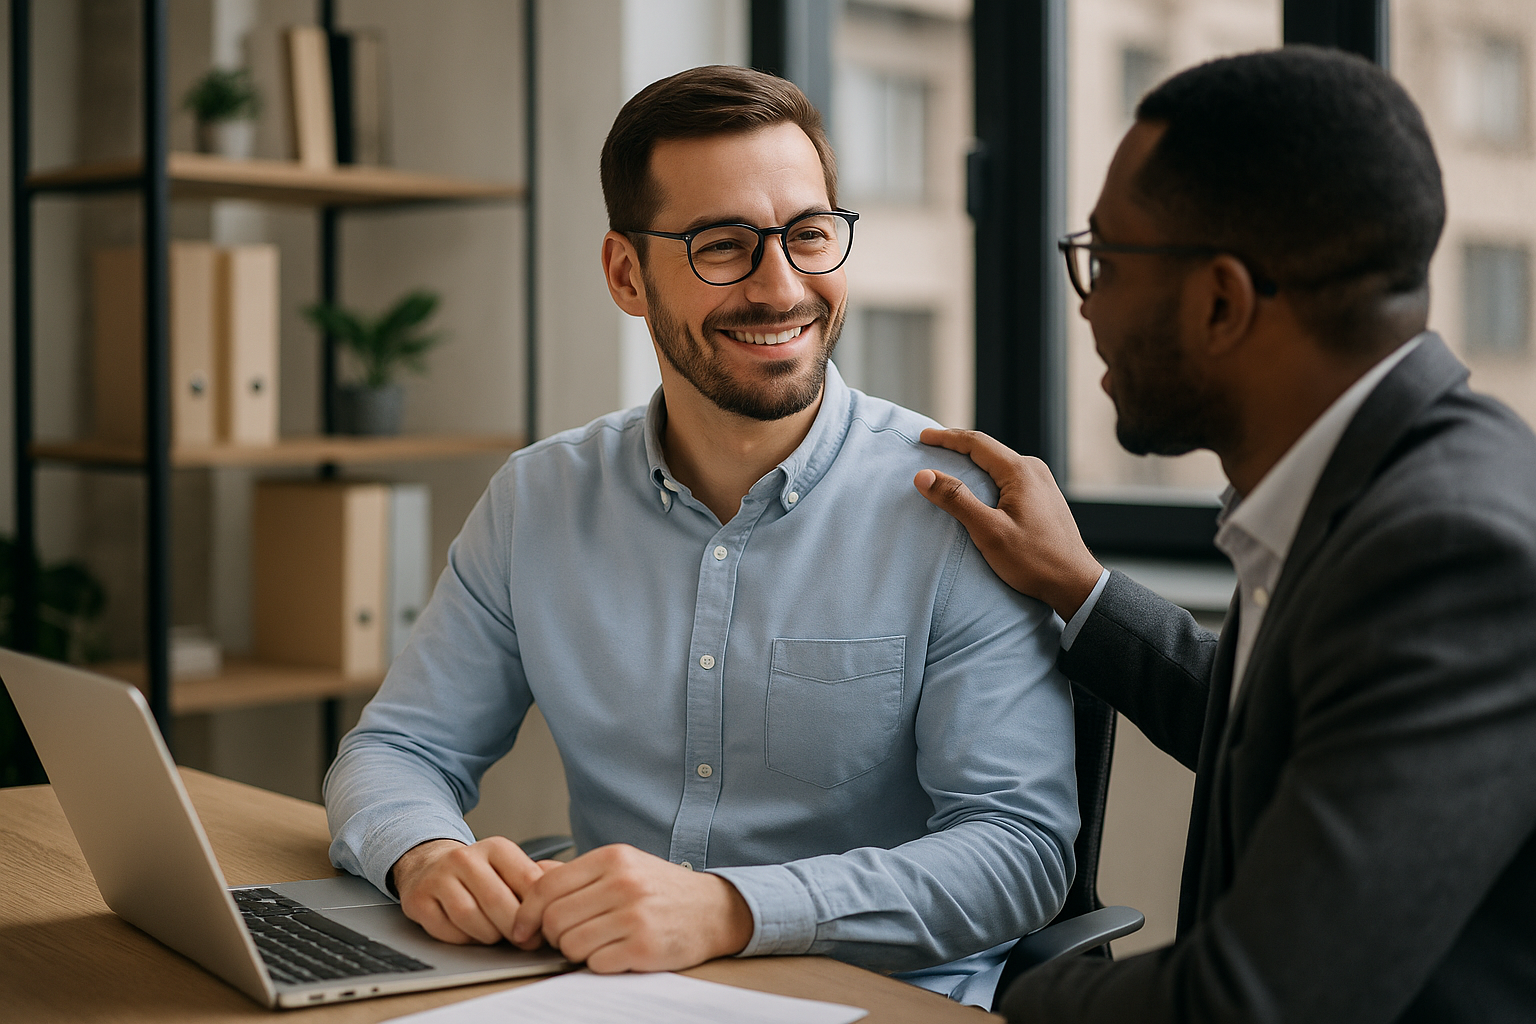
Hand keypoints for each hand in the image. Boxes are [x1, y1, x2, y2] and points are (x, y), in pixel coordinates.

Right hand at [391, 837, 549, 944]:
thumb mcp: (510, 867)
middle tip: (523, 940)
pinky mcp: (418, 901)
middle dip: (515, 929)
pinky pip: (448, 932)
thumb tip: (565, 898)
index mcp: (496, 847)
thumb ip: (538, 880)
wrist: (428, 864)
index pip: (528, 880)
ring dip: (489, 935)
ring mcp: (438, 878)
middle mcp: (465, 858)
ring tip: (495, 934)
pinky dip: (464, 939)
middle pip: (499, 903)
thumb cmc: (479, 872)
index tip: (543, 927)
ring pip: (472, 919)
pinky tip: (470, 932)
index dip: (539, 911)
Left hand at [509, 843, 752, 972]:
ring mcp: (635, 915)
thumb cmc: (661, 889)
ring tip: (597, 943)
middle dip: (553, 936)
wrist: (713, 909)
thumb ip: (577, 872)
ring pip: (571, 945)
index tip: (523, 929)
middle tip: (569, 937)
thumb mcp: (623, 866)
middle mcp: (623, 883)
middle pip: (554, 919)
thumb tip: (529, 878)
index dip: (527, 913)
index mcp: (612, 858)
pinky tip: (615, 953)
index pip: (546, 886)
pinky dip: (599, 963)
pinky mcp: (645, 946)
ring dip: (576, 952)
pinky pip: (596, 963)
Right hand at [915, 427, 1103, 621]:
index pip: (976, 443)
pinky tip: (978, 485)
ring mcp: (1042, 482)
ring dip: (972, 460)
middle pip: (988, 449)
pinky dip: (987, 475)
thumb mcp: (988, 531)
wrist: (1074, 583)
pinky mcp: (1044, 497)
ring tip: (949, 463)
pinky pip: (1009, 476)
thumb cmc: (1033, 560)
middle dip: (957, 445)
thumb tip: (924, 475)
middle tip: (931, 445)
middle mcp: (1034, 470)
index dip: (946, 438)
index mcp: (1020, 471)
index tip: (923, 437)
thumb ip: (956, 500)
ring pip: (999, 462)